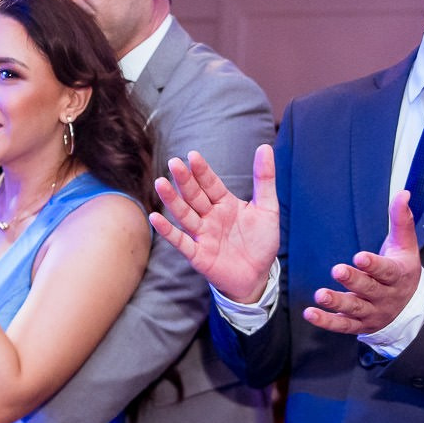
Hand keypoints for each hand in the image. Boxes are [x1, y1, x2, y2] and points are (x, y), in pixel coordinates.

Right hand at [150, 145, 280, 303]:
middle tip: (174, 163)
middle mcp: (210, 216)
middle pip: (194, 195)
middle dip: (184, 180)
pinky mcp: (198, 255)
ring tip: (160, 183)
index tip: (193, 156)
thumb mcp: (268, 208)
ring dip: (172, 200)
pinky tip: (155, 217)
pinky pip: (180, 241)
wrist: (258, 276)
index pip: (210, 183)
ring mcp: (202, 235)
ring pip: (184, 214)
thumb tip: (265, 146)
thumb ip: (264, 179)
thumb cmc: (261, 241)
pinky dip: (168, 231)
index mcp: (224, 203)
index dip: (202, 171)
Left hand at [304, 190, 423, 335]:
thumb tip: (403, 192)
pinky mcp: (359, 325)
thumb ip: (401, 219)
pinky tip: (310, 313)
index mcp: (397, 275)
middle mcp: (385, 296)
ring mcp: (372, 313)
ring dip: (337, 302)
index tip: (360, 256)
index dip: (374, 265)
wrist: (410, 309)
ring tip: (320, 295)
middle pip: (369, 289)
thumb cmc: (402, 270)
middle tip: (337, 270)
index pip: (387, 270)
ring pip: (354, 308)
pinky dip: (326, 321)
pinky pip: (342, 325)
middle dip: (354, 280)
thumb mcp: (406, 245)